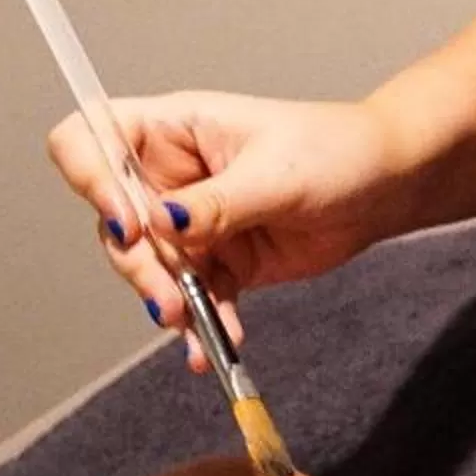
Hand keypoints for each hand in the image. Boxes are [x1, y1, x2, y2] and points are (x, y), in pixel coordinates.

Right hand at [48, 92, 420, 357]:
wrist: (384, 187)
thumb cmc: (336, 151)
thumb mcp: (276, 174)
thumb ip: (217, 203)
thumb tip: (161, 224)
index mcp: (173, 128)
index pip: (91, 139)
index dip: (92, 179)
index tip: (128, 223)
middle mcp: (170, 174)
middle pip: (114, 220)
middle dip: (138, 264)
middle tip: (169, 298)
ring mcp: (191, 221)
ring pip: (147, 266)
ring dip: (165, 299)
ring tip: (192, 325)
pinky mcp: (217, 261)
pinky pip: (192, 297)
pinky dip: (201, 324)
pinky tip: (216, 347)